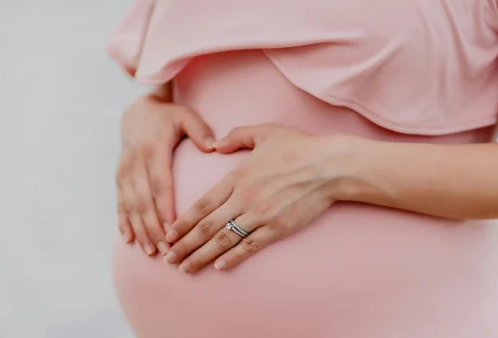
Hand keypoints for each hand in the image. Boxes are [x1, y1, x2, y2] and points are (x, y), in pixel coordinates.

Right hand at [116, 93, 215, 255]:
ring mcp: (125, 172)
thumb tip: (213, 146)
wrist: (136, 112)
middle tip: (166, 250)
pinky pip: (120, 203)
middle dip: (153, 228)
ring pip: (131, 206)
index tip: (173, 229)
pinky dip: (123, 222)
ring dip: (140, 230)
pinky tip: (129, 240)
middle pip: (144, 201)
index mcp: (153, 151)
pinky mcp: (119, 178)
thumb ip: (199, 130)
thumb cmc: (168, 117)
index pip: (160, 185)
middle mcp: (135, 164)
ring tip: (151, 251)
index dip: (164, 208)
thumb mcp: (185, 116)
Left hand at [163, 124, 349, 272]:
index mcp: (237, 177)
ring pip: (224, 240)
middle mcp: (244, 199)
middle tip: (168, 258)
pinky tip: (219, 267)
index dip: (183, 222)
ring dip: (202, 256)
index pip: (202, 204)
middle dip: (184, 245)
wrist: (329, 167)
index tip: (168, 234)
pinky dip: (233, 257)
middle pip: (207, 227)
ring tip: (185, 268)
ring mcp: (260, 216)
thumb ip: (236, 136)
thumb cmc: (298, 147)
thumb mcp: (264, 132)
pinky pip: (250, 246)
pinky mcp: (278, 228)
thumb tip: (215, 144)